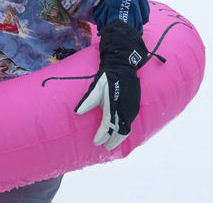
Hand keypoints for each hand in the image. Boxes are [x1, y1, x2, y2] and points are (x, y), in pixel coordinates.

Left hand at [74, 19, 147, 149]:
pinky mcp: (135, 105)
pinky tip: (120, 131)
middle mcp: (125, 109)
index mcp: (114, 106)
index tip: (96, 142)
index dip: (102, 136)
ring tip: (112, 142)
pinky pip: (131, 122)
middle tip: (106, 147)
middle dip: (113, 141)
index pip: (108, 126)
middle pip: (120, 131)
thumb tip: (77, 112)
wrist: (124, 66)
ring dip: (120, 137)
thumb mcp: (96, 88)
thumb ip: (87, 101)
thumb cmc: (108, 77)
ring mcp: (132, 108)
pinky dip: (125, 129)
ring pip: (127, 128)